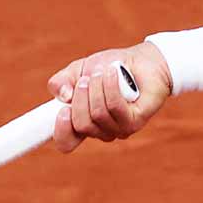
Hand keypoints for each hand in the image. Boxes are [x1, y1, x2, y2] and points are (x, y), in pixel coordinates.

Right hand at [45, 43, 173, 152]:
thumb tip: (63, 96)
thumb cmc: (110, 68)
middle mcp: (101, 130)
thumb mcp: (79, 70)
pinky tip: (112, 73)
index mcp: (84, 122)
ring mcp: (119, 128)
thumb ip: (62, 81)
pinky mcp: (135, 121)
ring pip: (98, 115)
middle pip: (82, 125)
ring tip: (103, 71)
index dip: (60, 131)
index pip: (66, 142)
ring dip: (97, 88)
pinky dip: (110, 87)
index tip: (62, 110)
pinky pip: (115, 107)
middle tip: (86, 79)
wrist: (142, 60)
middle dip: (81, 97)